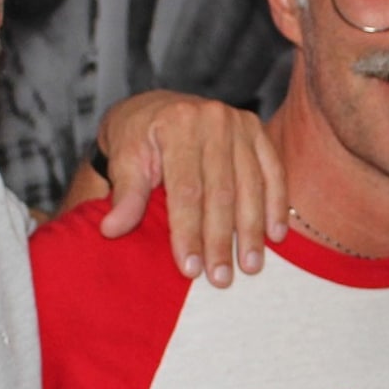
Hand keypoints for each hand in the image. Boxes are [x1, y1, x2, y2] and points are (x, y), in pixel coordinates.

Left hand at [92, 90, 284, 285]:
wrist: (156, 109)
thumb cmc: (138, 139)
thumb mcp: (124, 160)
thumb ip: (125, 195)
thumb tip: (112, 230)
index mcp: (176, 123)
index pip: (186, 189)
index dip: (188, 232)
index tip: (190, 269)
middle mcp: (212, 119)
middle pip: (221, 191)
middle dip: (221, 239)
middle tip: (221, 279)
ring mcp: (240, 123)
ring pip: (251, 185)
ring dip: (251, 230)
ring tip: (250, 266)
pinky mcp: (258, 131)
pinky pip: (273, 172)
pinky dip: (276, 205)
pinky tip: (275, 236)